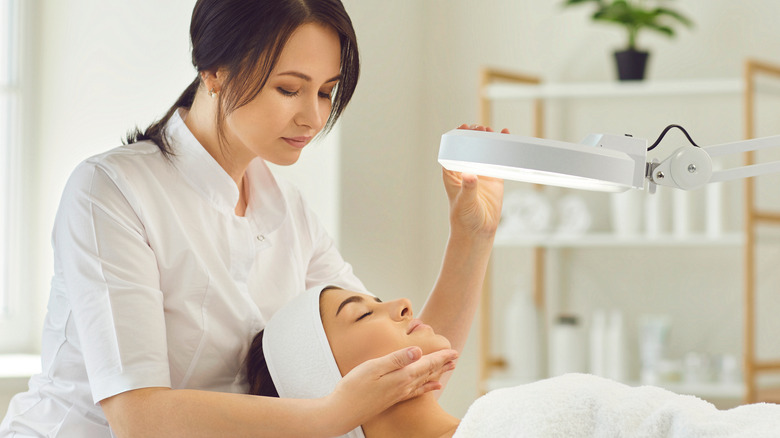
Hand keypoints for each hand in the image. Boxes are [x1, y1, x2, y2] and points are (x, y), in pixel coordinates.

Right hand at [324, 347, 457, 432]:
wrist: (342, 412)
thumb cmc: (353, 387)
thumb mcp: (373, 368)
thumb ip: (396, 359)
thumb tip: (418, 351)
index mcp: (401, 376)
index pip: (426, 364)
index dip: (441, 357)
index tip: (454, 351)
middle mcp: (403, 387)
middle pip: (428, 373)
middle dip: (442, 364)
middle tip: (456, 357)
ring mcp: (398, 394)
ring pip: (424, 381)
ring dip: (437, 373)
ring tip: (449, 368)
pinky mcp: (392, 399)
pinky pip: (416, 391)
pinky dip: (428, 387)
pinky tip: (434, 387)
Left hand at [443, 124, 508, 236]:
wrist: (478, 231)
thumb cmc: (464, 218)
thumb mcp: (465, 202)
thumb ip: (468, 188)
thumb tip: (470, 175)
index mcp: (452, 173)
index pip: (452, 150)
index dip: (457, 137)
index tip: (464, 127)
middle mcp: (465, 170)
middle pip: (469, 147)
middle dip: (474, 135)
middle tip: (481, 128)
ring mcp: (480, 173)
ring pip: (483, 151)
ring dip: (487, 140)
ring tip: (493, 131)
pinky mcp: (493, 178)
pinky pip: (497, 159)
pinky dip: (501, 148)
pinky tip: (505, 137)